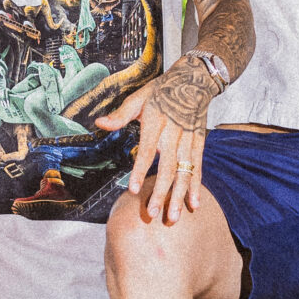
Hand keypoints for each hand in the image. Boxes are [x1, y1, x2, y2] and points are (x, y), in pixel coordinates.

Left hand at [114, 56, 214, 225]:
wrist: (194, 81)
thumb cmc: (161, 90)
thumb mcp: (138, 98)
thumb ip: (120, 115)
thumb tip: (99, 123)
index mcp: (157, 122)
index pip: (148, 150)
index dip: (140, 170)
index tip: (132, 189)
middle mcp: (174, 133)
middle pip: (168, 168)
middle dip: (161, 193)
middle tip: (153, 213)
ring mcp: (189, 140)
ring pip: (185, 172)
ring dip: (179, 196)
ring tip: (173, 217)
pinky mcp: (199, 144)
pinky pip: (198, 168)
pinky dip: (196, 187)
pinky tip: (194, 204)